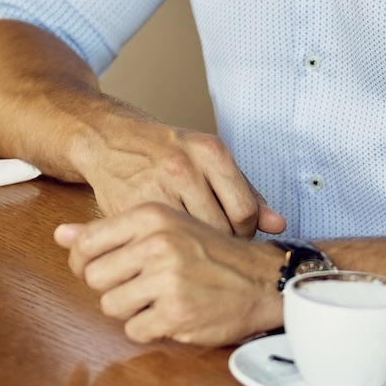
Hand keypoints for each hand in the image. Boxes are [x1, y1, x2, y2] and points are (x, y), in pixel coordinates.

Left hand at [55, 203, 286, 345]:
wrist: (261, 279)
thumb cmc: (209, 251)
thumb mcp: (162, 225)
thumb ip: (109, 231)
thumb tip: (61, 235)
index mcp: (149, 217)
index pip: (86, 243)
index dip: (81, 262)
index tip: (92, 269)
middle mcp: (157, 245)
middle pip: (94, 278)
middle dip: (109, 288)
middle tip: (134, 287)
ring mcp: (167, 281)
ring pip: (110, 306)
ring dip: (128, 310)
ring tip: (153, 300)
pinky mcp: (177, 314)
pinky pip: (135, 330)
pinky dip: (147, 328)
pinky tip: (168, 315)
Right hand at [74, 118, 284, 237]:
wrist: (106, 138)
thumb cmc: (163, 150)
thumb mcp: (207, 158)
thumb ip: (244, 190)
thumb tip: (279, 224)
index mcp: (209, 151)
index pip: (246, 210)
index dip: (244, 229)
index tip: (233, 231)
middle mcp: (184, 165)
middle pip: (222, 228)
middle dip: (220, 241)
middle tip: (211, 242)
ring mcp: (156, 185)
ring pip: (194, 237)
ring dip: (195, 247)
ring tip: (190, 242)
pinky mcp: (132, 205)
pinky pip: (164, 239)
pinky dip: (168, 245)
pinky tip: (166, 239)